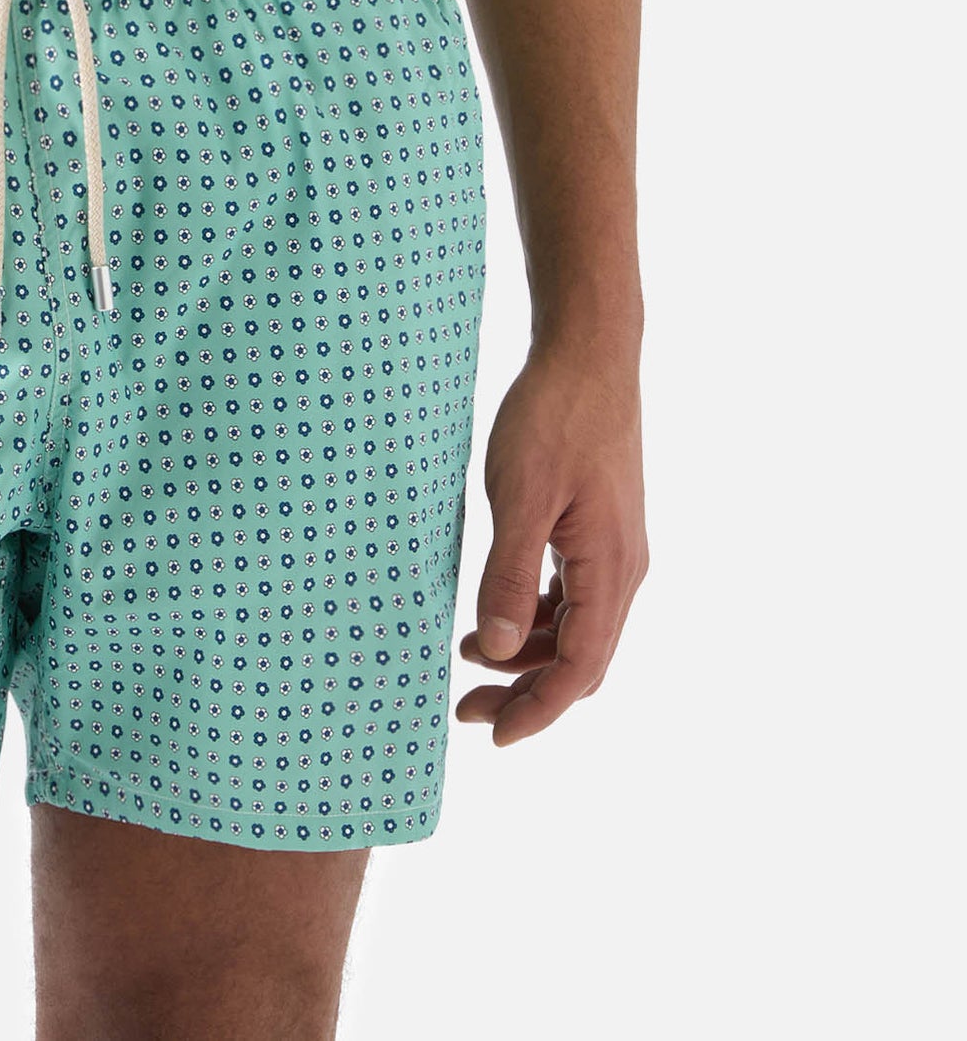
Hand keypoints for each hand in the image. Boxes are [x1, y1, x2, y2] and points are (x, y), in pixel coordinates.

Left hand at [455, 340, 646, 744]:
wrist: (588, 354)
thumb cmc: (553, 417)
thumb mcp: (518, 497)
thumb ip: (507, 576)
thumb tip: (494, 651)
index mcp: (611, 572)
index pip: (579, 671)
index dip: (536, 711)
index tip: (492, 736)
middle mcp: (623, 570)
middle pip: (581, 660)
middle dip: (527, 692)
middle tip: (465, 706)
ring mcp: (614, 549)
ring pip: (575, 628)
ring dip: (527, 653)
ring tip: (469, 658)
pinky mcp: (599, 528)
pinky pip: (571, 594)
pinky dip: (535, 614)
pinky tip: (496, 614)